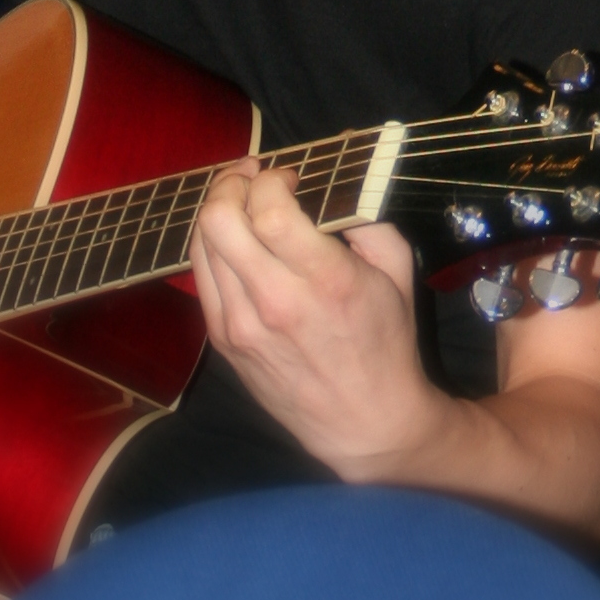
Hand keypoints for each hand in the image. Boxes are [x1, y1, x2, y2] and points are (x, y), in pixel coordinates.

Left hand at [189, 158, 454, 479]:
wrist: (365, 421)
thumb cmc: (386, 343)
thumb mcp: (398, 271)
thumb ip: (365, 219)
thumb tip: (330, 183)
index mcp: (325, 280)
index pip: (268, 208)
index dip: (271, 179)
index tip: (289, 178)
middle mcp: (275, 301)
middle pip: (218, 219)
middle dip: (231, 183)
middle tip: (251, 177)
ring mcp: (241, 325)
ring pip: (201, 243)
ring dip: (218, 211)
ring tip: (240, 203)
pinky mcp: (223, 341)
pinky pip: (200, 275)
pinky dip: (212, 246)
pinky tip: (233, 240)